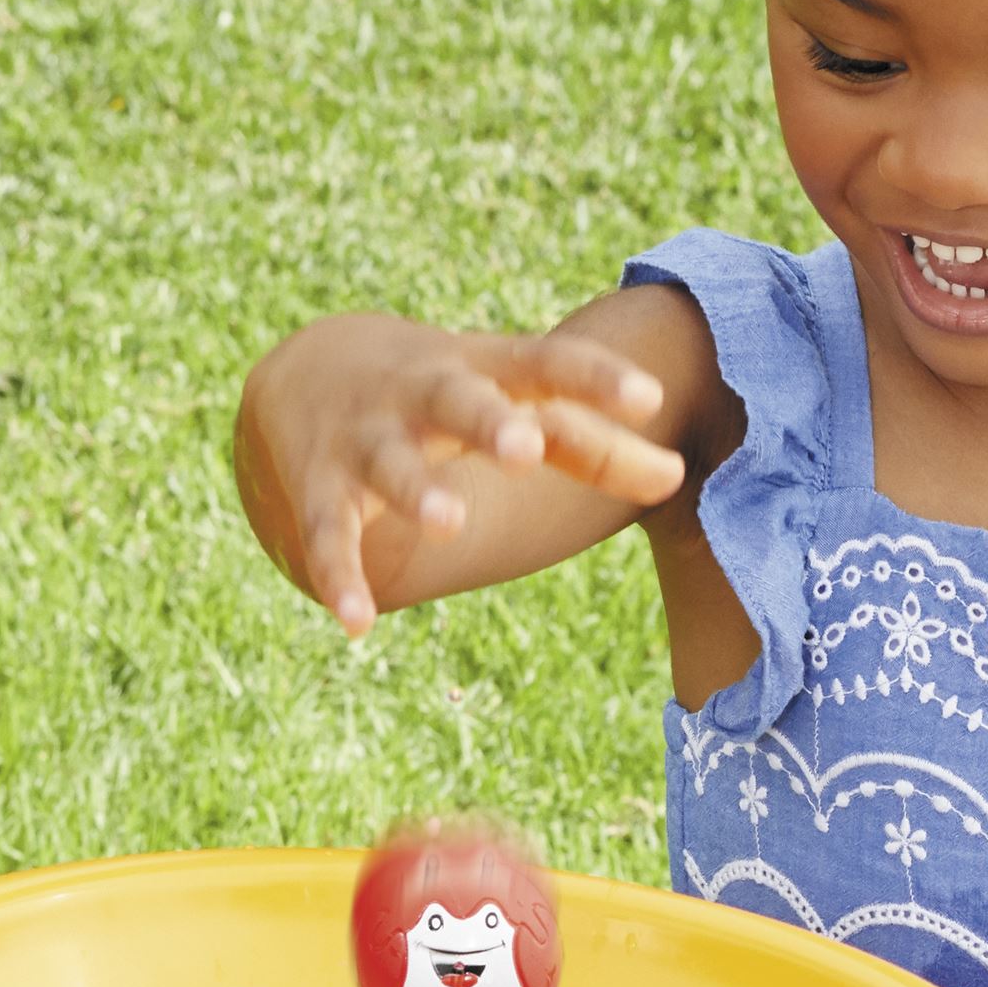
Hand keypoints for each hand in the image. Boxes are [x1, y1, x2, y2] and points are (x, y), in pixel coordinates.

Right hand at [236, 313, 686, 637]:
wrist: (310, 366)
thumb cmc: (455, 394)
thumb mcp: (520, 405)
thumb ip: (595, 446)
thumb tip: (677, 477)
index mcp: (488, 370)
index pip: (550, 364)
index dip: (598, 379)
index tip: (648, 397)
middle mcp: (425, 395)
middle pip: (460, 401)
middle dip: (489, 422)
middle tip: (524, 448)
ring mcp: (368, 438)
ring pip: (391, 463)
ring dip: (416, 491)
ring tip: (449, 523)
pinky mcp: (320, 485)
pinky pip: (328, 532)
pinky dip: (340, 575)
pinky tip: (357, 622)